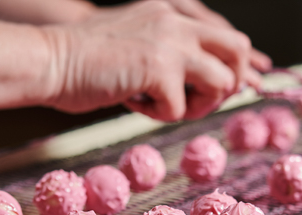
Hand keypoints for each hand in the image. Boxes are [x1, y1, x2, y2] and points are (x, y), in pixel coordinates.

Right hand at [41, 0, 256, 121]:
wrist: (50, 61)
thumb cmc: (84, 60)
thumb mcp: (135, 41)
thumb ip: (168, 51)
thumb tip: (203, 80)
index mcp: (170, 11)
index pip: (224, 33)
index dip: (241, 62)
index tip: (251, 81)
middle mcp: (175, 20)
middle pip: (238, 49)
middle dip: (231, 82)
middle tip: (202, 100)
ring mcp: (169, 42)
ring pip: (222, 81)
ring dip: (200, 105)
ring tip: (166, 106)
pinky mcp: (158, 68)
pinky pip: (181, 108)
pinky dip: (159, 115)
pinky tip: (133, 103)